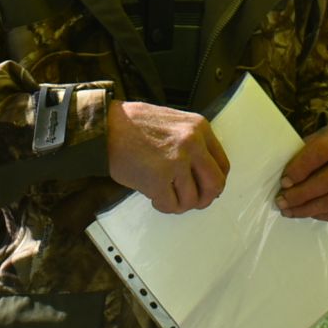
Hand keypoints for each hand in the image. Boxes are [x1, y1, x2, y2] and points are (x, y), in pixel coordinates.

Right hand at [106, 101, 229, 213]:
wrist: (104, 127)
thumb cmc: (132, 124)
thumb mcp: (174, 122)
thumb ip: (192, 142)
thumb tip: (203, 173)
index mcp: (199, 128)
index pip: (222, 164)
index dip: (215, 181)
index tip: (206, 188)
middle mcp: (192, 143)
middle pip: (215, 185)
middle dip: (204, 198)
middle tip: (192, 201)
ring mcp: (176, 162)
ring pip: (192, 200)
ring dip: (179, 203)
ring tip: (165, 193)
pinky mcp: (158, 180)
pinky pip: (171, 206)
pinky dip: (163, 205)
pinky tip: (153, 195)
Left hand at [276, 122, 327, 221]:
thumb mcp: (321, 138)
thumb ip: (304, 153)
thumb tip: (283, 181)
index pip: (320, 152)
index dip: (299, 168)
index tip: (283, 182)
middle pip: (327, 180)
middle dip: (299, 194)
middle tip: (281, 201)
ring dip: (306, 209)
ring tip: (288, 210)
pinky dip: (320, 216)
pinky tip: (306, 212)